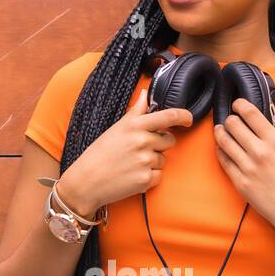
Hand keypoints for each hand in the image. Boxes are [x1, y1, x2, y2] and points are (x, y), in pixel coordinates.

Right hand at [61, 86, 193, 212]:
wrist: (86, 181)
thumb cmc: (100, 153)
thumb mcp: (116, 128)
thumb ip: (135, 112)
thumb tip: (145, 94)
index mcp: (135, 126)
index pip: (168, 116)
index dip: (183, 116)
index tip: (188, 119)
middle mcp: (142, 141)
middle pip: (170, 140)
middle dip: (160, 145)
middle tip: (140, 150)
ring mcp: (145, 161)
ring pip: (163, 159)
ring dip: (152, 162)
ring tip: (131, 164)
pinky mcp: (146, 179)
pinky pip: (158, 176)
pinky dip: (149, 178)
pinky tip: (132, 176)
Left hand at [213, 98, 274, 236]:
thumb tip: (273, 115)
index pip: (250, 113)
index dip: (240, 104)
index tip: (237, 103)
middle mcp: (260, 151)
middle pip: (233, 124)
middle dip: (229, 120)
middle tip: (230, 120)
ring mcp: (248, 167)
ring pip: (224, 141)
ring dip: (220, 133)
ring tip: (221, 130)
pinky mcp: (239, 182)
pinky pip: (223, 160)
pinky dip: (221, 151)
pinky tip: (223, 148)